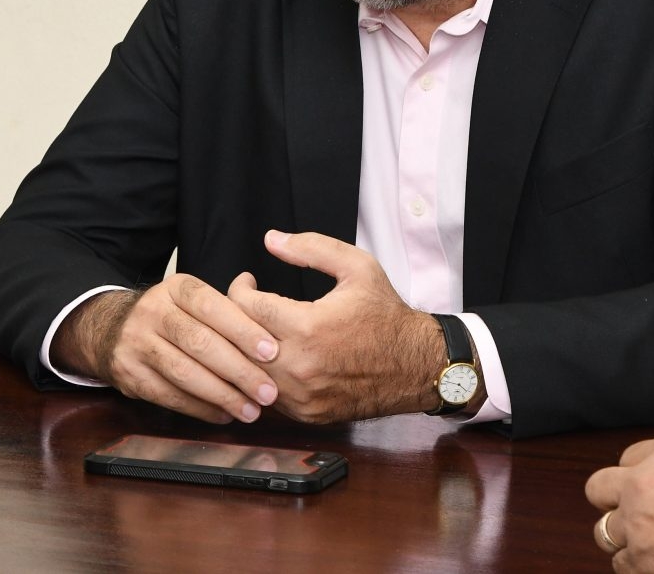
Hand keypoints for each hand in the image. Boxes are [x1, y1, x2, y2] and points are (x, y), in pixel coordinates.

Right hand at [52, 276, 280, 423]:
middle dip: (239, 370)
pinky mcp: (129, 374)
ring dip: (222, 395)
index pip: (211, 305)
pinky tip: (223, 415)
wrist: (110, 331)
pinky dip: (200, 409)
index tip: (271, 352)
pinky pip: (169, 395)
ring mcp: (136, 343)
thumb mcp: (190, 299)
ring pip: (183, 372)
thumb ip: (227, 305)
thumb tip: (262, 298)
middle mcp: (152, 311)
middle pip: (199, 342)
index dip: (242, 330)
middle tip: (268, 392)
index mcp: (175, 289)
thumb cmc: (169, 318)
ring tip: (251, 410)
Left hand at [225, 229, 440, 422]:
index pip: (245, 307)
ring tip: (253, 328)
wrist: (419, 367)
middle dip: (234, 318)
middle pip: (237, 341)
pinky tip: (270, 356)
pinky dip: (261, 375)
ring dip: (244, 349)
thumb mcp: (357, 267)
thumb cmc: (387, 315)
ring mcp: (301, 396)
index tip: (247, 282)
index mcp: (307, 328)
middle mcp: (300, 366)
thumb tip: (271, 239)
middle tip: (242, 303)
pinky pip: (264, 394)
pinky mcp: (306, 413)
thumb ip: (312, 248)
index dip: (239, 289)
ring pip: (246, 371)